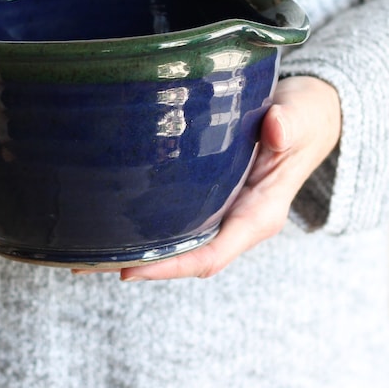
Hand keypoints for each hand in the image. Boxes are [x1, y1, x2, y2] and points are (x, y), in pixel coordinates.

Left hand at [80, 75, 340, 280]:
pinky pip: (175, 220)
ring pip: (175, 243)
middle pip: (183, 257)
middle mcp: (237, 222)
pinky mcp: (210, 197)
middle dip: (136, 265)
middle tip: (83, 263)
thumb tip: (276, 128)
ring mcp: (222, 213)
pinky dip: (144, 226)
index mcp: (258, 215)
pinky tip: (109, 220)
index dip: (170, 266)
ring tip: (81, 250)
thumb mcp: (302, 117)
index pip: (211, 254)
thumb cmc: (305, 117)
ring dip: (133, 249)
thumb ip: (290, 125)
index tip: (129, 270)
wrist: (308, 117)